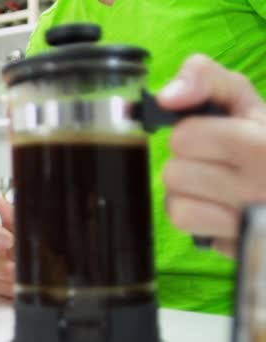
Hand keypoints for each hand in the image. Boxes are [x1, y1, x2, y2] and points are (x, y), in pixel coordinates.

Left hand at [158, 54, 265, 257]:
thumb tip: (167, 97)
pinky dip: (199, 220)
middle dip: (190, 164)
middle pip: (174, 173)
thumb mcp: (244, 101)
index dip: (192, 134)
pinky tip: (221, 211)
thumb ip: (205, 79)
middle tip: (220, 164)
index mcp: (262, 145)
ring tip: (219, 188)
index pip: (184, 137)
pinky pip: (190, 230)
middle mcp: (261, 186)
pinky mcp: (241, 249)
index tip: (215, 137)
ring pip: (175, 205)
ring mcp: (250, 225)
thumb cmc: (264, 144)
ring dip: (190, 195)